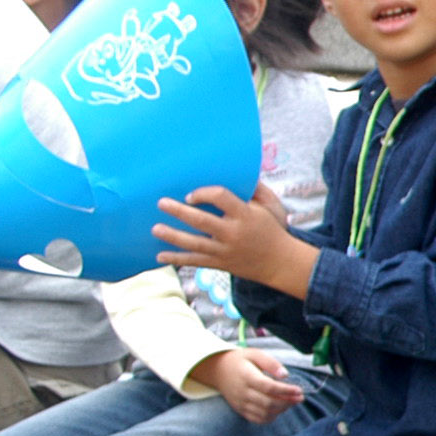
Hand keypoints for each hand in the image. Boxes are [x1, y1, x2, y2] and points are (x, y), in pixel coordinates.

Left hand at [155, 183, 317, 295]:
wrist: (281, 263)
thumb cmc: (274, 230)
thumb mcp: (272, 207)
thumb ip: (257, 190)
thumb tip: (242, 172)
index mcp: (245, 215)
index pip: (221, 197)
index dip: (204, 193)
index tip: (191, 194)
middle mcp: (233, 233)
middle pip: (201, 221)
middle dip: (179, 211)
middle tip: (161, 203)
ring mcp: (225, 250)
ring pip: (194, 243)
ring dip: (172, 235)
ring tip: (155, 228)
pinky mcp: (220, 263)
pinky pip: (195, 261)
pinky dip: (177, 259)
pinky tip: (160, 256)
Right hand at [189, 346, 307, 424]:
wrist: (217, 370)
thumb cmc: (240, 360)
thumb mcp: (255, 354)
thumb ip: (271, 363)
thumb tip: (285, 375)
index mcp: (247, 377)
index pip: (269, 387)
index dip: (286, 391)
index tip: (300, 390)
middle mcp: (242, 392)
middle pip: (268, 403)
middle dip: (287, 402)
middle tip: (300, 397)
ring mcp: (240, 403)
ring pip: (264, 413)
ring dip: (281, 410)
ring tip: (291, 402)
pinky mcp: (240, 409)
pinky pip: (257, 419)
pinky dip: (270, 417)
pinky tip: (279, 409)